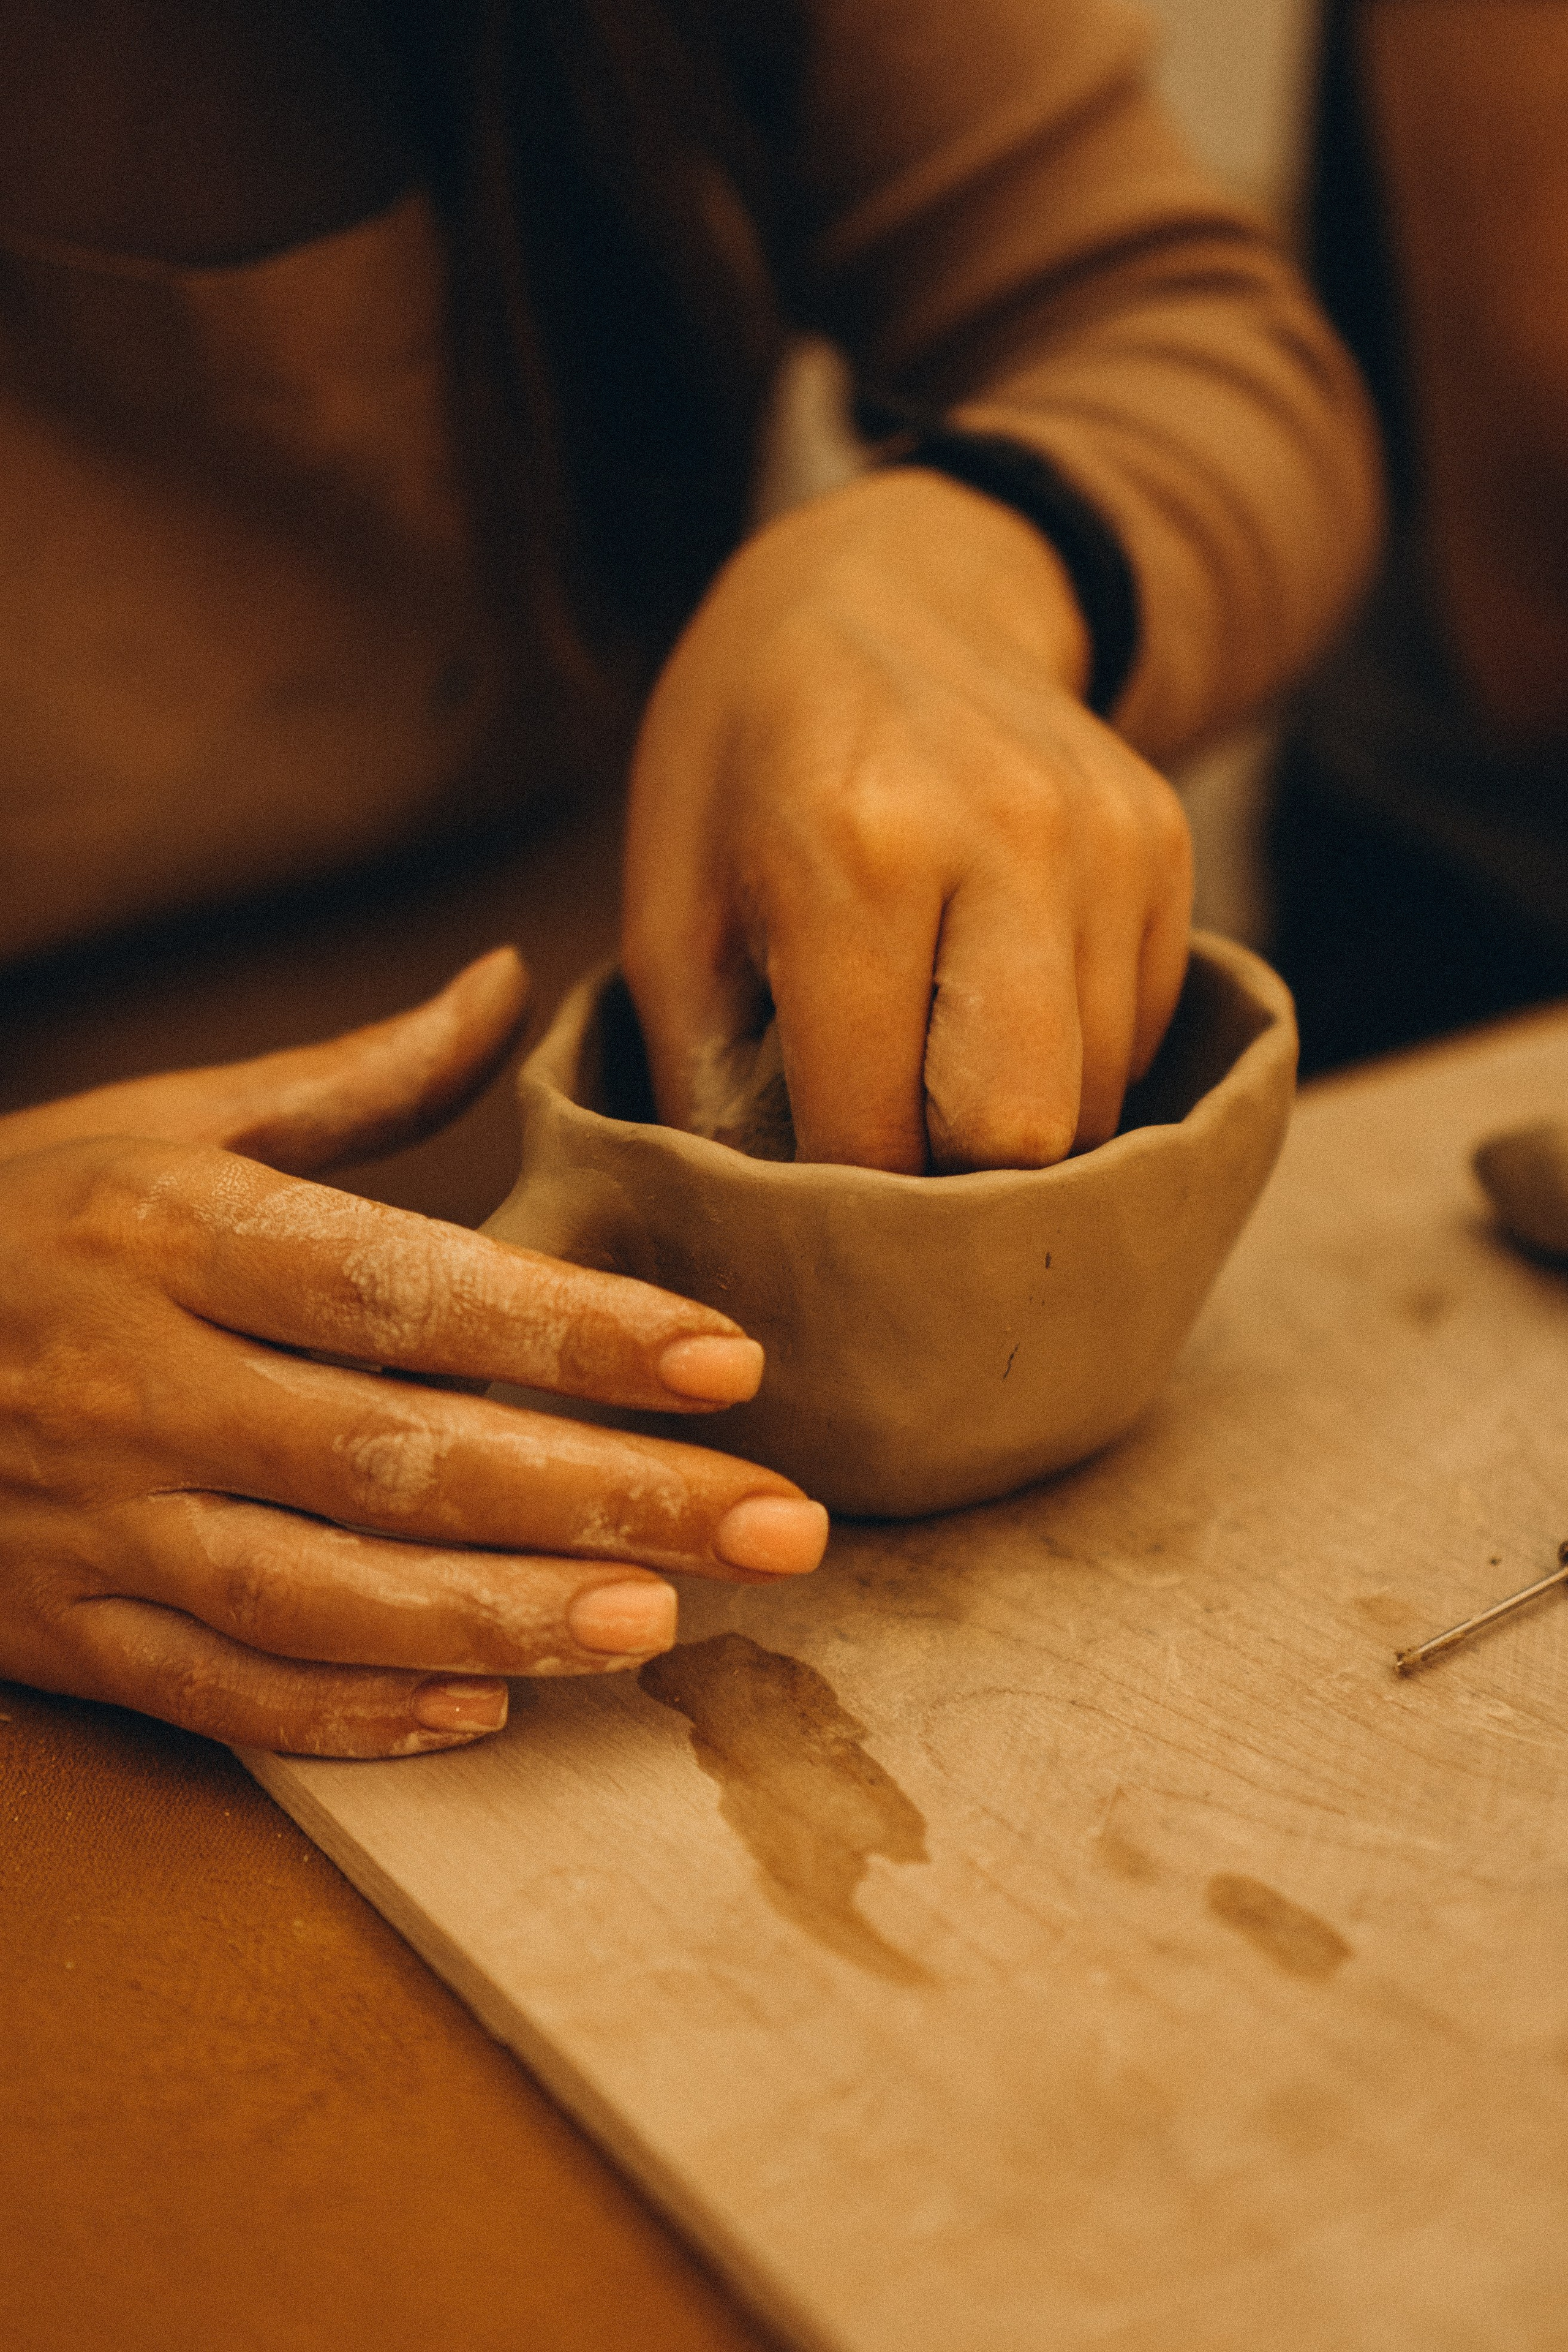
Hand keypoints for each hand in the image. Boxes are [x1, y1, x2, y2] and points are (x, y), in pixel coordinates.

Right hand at [0, 951, 826, 1756]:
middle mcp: (139, 1382)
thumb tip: (510, 980)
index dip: (573, 1328)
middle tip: (780, 1528)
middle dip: (604, 1496)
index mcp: (174, 1234)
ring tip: (662, 1625)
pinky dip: (353, 1716)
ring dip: (502, 1619)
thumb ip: (355, 1077)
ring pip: (323, 1596)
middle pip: (400, 1454)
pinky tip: (489, 1714)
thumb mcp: (166, 1124)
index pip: (404, 1287)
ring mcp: (95, 1522)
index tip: (731, 1358)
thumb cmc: (24, 1219)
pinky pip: (221, 1694)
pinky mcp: (65, 1630)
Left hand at [623, 469, 1192, 1172]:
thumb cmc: (744, 755)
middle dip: (951, 1199)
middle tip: (882, 1194)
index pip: (876, 1127)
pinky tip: (991, 1024)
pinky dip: (1066, 1072)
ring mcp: (1109, 841)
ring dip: (1011, 1140)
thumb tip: (764, 1239)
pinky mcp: (1168, 847)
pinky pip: (1138, 1039)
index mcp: (858, 850)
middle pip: (1025, 1134)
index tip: (802, 1225)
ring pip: (1096, 1102)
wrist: (894, 585)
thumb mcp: (670, 903)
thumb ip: (708, 1078)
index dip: (837, 1208)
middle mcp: (1009, 839)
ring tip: (928, 1098)